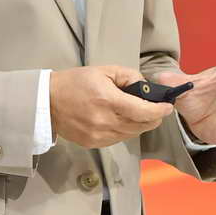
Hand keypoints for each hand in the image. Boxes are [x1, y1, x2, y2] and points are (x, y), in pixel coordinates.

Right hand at [50, 64, 178, 148]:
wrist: (48, 102)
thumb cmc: (76, 82)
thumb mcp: (104, 71)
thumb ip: (129, 76)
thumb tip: (145, 88)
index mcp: (108, 101)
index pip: (144, 112)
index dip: (160, 110)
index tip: (167, 106)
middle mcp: (106, 122)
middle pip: (142, 126)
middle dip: (153, 117)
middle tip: (156, 109)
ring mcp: (99, 136)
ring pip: (132, 134)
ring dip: (140, 125)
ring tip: (138, 113)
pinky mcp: (94, 144)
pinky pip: (119, 139)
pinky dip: (126, 130)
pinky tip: (121, 120)